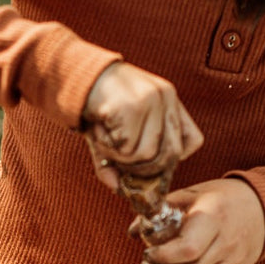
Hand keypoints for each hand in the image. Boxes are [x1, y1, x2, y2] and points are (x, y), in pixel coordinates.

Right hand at [82, 61, 202, 189]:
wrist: (71, 74)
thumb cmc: (96, 104)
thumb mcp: (116, 130)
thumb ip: (121, 160)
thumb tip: (119, 190)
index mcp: (168, 99)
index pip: (193, 141)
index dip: (171, 160)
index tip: (147, 162)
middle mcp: (166, 97)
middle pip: (169, 155)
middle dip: (141, 168)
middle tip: (117, 158)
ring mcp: (152, 100)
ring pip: (147, 154)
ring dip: (120, 157)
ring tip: (105, 139)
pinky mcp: (135, 105)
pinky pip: (127, 148)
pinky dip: (109, 148)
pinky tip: (99, 130)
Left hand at [134, 177, 264, 263]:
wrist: (263, 210)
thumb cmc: (221, 199)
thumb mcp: (193, 194)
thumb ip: (163, 210)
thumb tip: (134, 231)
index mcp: (215, 217)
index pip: (187, 249)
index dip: (162, 256)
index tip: (148, 251)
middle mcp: (226, 244)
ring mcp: (232, 263)